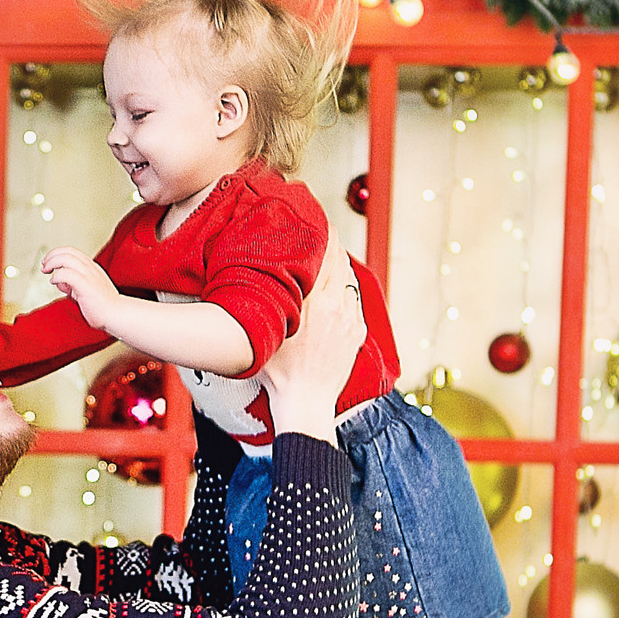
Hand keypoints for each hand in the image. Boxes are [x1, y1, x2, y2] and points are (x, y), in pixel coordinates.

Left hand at [39, 246, 123, 330]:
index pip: (72, 251)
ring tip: (47, 271)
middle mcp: (90, 268)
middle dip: (51, 256)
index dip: (57, 253)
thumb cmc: (102, 306)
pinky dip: (57, 276)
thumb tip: (61, 282)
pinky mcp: (85, 286)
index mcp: (91, 267)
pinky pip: (67, 274)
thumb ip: (73, 284)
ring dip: (52, 263)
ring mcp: (89, 276)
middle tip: (44, 266)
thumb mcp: (86, 289)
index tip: (48, 262)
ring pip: (66, 259)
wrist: (116, 314)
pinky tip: (55, 283)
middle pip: (67, 252)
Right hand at [261, 241, 364, 441]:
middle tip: (320, 226)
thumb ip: (270, 300)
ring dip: (338, 265)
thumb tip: (261, 274)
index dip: (323, 231)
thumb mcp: (266, 330)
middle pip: (339, 261)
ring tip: (326, 253)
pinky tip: (335, 285)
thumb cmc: (279, 373)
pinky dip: (345, 288)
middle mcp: (338, 307)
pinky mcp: (357, 332)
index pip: (324, 255)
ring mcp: (351, 320)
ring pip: (348, 279)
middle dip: (330, 242)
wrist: (307, 402)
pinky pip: (354, 300)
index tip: (317, 215)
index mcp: (317, 302)